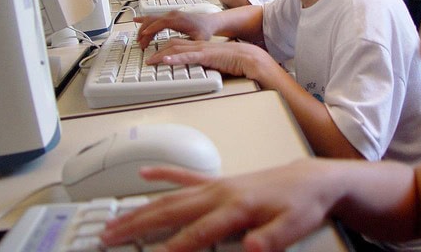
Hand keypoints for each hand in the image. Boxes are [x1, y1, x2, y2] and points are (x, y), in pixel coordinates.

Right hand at [101, 158, 342, 251]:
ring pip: (170, 196)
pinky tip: (146, 175)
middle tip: (110, 236)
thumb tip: (251, 248)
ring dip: (141, 208)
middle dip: (139, 225)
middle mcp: (221, 193)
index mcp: (237, 207)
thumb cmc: (301, 204)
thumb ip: (270, 240)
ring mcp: (218, 185)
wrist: (310, 180)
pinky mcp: (220, 182)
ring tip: (115, 219)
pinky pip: (186, 176)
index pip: (198, 233)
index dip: (173, 247)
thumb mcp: (293, 227)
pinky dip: (164, 174)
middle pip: (171, 211)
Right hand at [135, 11, 214, 47]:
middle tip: (140, 45)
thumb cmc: (205, 31)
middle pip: (153, 20)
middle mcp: (173, 15)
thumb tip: (183, 52)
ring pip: (151, 19)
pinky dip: (144, 20)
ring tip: (139, 41)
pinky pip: (154, 17)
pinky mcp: (169, 16)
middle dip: (144, 32)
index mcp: (179, 20)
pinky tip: (136, 20)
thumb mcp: (200, 40)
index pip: (161, 23)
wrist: (210, 22)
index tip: (143, 38)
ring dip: (143, 29)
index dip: (151, 29)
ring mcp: (170, 14)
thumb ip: (192, 45)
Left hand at [145, 39, 274, 82]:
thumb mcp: (214, 62)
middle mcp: (198, 45)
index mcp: (200, 46)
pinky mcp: (206, 55)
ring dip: (160, 55)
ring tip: (149, 61)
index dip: (163, 49)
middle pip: (172, 44)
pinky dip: (174, 58)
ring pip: (176, 48)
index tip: (153, 56)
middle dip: (157, 50)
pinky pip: (187, 56)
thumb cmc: (234, 60)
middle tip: (146, 59)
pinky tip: (164, 60)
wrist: (248, 57)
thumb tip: (197, 72)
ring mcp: (201, 49)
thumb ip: (204, 64)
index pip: (177, 44)